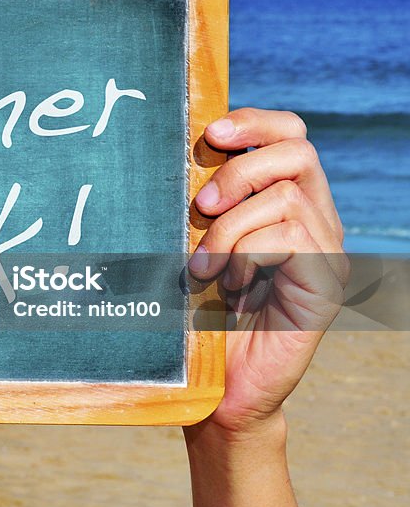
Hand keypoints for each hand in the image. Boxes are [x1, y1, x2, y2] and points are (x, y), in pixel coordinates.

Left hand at [188, 107, 348, 434]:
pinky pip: (290, 240)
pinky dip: (246, 256)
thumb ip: (202, 202)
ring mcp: (326, 251)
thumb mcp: (195, 242)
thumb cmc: (198, 310)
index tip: (209, 134)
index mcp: (286, 201)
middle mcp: (316, 219)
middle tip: (199, 205)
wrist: (218, 384)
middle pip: (298, 151)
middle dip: (240, 169)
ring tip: (204, 267)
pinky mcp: (325, 284)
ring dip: (229, 228)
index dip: (254, 122)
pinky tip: (229, 286)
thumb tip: (181, 151)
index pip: (290, 134)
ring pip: (285, 198)